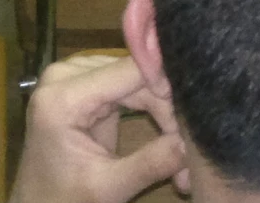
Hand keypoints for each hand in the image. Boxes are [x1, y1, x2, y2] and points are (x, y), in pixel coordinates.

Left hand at [9, 54, 187, 202]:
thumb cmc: (63, 200)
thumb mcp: (108, 188)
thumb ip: (151, 163)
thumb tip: (193, 140)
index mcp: (62, 97)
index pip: (131, 70)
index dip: (169, 87)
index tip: (197, 117)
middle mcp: (65, 75)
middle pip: (137, 75)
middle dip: (167, 111)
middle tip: (190, 149)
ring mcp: (73, 75)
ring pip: (139, 79)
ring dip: (163, 112)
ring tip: (181, 147)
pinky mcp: (84, 82)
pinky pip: (131, 85)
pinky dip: (151, 109)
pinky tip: (168, 135)